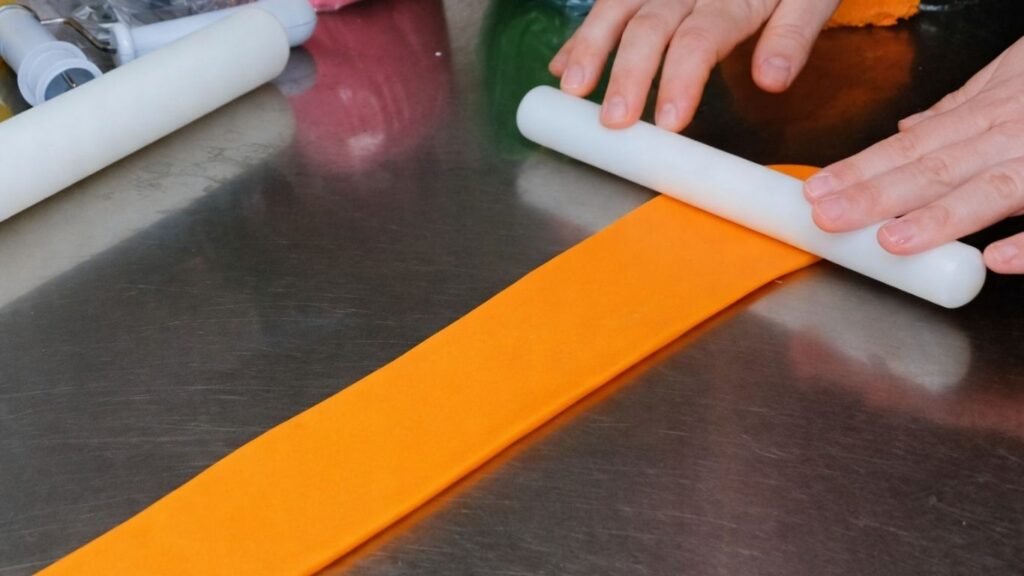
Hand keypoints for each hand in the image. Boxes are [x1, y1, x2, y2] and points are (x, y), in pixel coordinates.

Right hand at [548, 0, 841, 130]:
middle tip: (612, 120)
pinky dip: (582, 35)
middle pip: (650, 25)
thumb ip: (792, 36)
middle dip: (627, 73)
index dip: (680, 79)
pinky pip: (608, 3)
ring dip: (590, 47)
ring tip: (570, 88)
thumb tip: (772, 79)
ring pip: (617, 7)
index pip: (701, 37)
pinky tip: (562, 65)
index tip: (667, 123)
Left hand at [804, 37, 1023, 273]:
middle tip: (828, 217)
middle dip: (878, 195)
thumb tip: (908, 129)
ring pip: (994, 189)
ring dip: (942, 217)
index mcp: (993, 112)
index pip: (913, 145)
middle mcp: (1015, 132)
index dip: (862, 168)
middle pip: (938, 167)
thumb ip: (966, 104)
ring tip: (891, 241)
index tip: (817, 191)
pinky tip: (997, 261)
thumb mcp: (1017, 73)